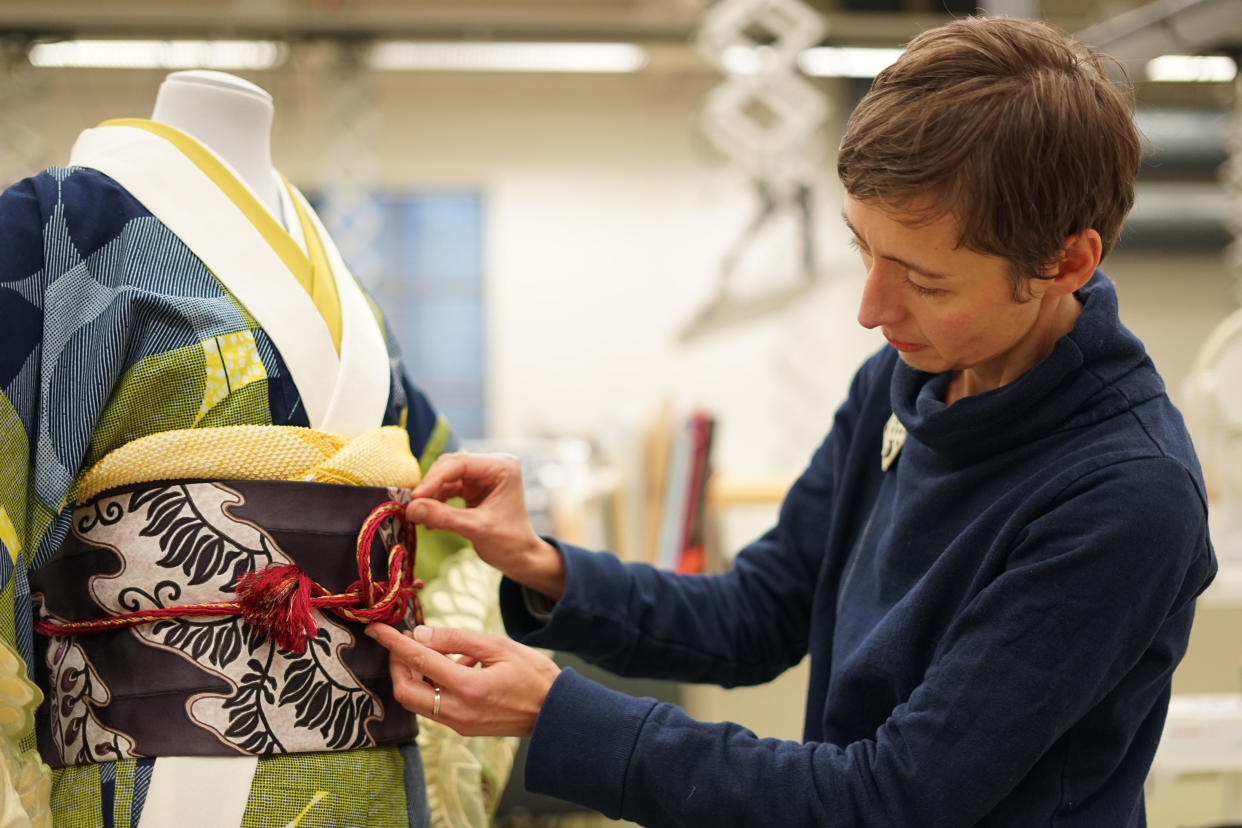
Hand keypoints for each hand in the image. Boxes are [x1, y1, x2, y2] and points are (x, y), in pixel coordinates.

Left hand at [366, 623, 559, 737]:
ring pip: (417, 701)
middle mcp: (458, 712)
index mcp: (469, 688)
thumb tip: (420, 634)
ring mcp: (459, 724)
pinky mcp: (462, 728)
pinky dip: (432, 685)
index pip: (419, 661)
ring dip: (413, 675)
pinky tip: (450, 666)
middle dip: (397, 664)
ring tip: (429, 651)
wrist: (555, 712)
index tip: (376, 629)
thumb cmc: (533, 674)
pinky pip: (435, 706)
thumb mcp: (498, 646)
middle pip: (406, 691)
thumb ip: (456, 639)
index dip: (394, 643)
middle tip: (405, 642)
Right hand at [408, 452, 565, 598]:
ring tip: (417, 515)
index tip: (415, 497)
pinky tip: (428, 520)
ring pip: (446, 477)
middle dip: (430, 486)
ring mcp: (483, 476)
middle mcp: (492, 466)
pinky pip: (448, 488)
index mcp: (502, 467)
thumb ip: (444, 517)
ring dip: (431, 495)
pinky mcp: (474, 488)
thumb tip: (410, 508)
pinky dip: (437, 502)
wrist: (521, 557)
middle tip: (412, 507)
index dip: (434, 479)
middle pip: (451, 466)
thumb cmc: (508, 543)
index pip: (460, 463)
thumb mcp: (476, 529)